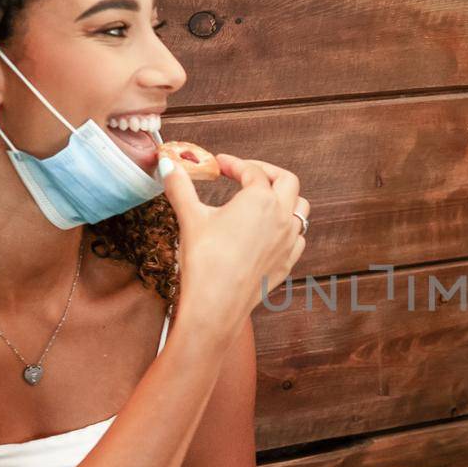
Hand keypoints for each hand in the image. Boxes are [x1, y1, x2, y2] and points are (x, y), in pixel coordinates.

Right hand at [160, 152, 308, 328]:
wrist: (217, 303)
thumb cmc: (205, 260)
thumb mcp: (190, 217)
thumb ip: (180, 186)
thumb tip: (167, 163)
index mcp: (261, 199)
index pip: (251, 171)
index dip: (234, 164)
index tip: (219, 164)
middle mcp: (282, 217)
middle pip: (287, 181)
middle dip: (267, 172)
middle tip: (247, 173)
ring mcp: (289, 241)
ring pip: (300, 209)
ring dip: (285, 198)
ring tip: (264, 198)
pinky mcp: (288, 262)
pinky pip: (298, 237)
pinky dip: (288, 227)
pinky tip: (272, 230)